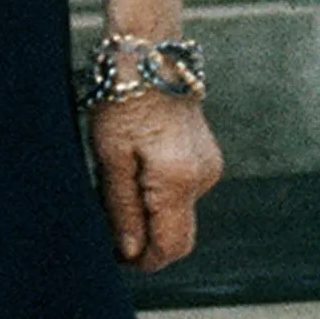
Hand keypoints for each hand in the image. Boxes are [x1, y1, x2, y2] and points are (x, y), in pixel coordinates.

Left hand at [89, 91, 222, 273]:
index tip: (117, 259)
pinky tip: (138, 172)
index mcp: (178, 180)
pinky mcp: (207, 157)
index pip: (170, 247)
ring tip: (121, 186)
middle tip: (113, 230)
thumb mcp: (110, 157)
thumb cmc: (123, 101)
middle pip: (181, 237)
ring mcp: (209, 167)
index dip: (144, 262)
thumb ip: (122, 209)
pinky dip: (162, 197)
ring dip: (153, 216)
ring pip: (180, 214)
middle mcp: (202, 178)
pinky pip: (185, 193)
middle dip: (149, 243)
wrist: (149, 56)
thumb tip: (129, 252)